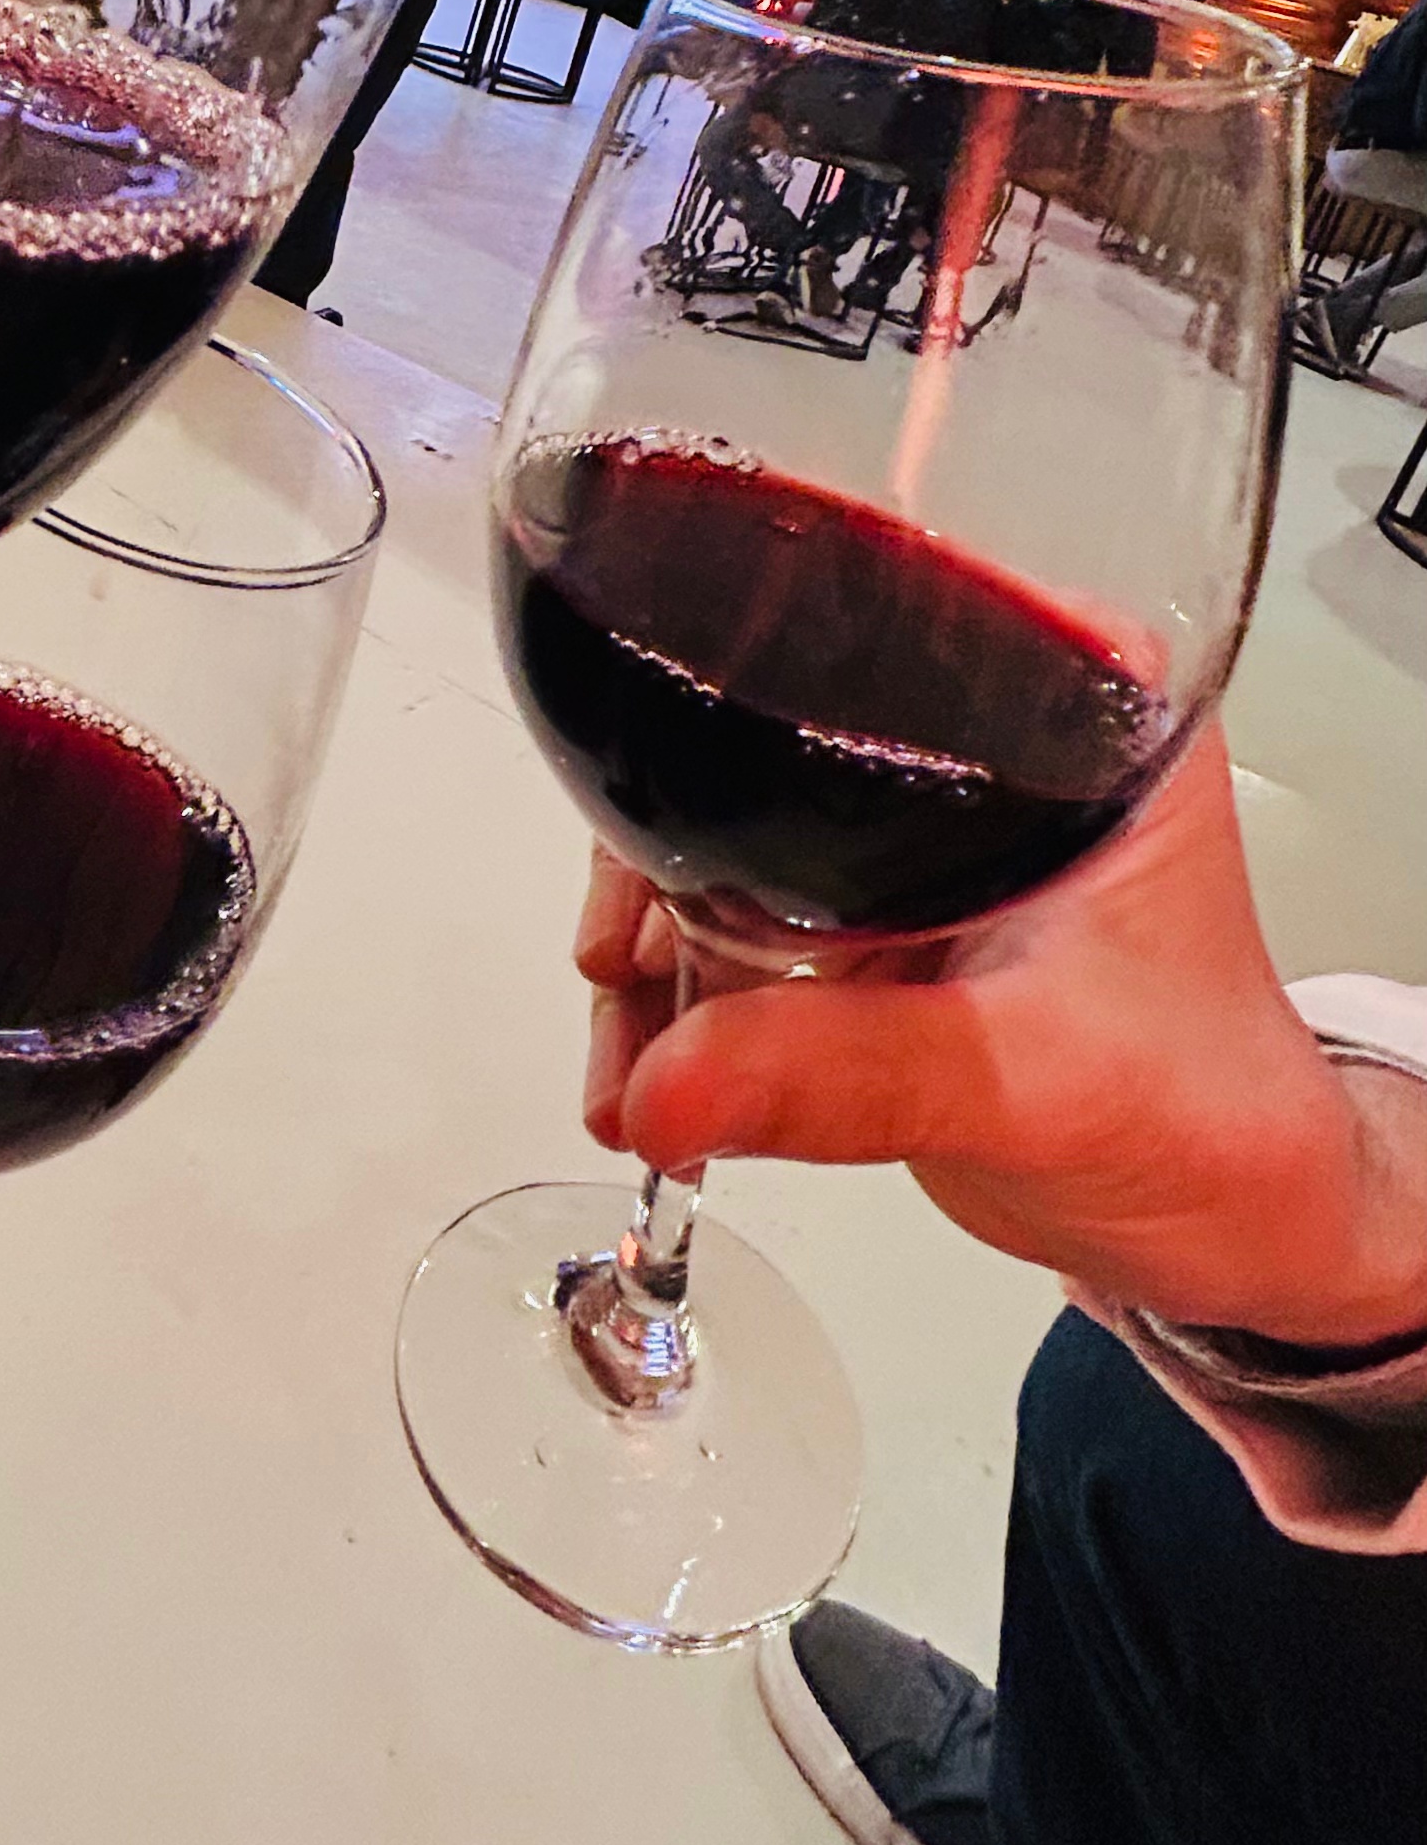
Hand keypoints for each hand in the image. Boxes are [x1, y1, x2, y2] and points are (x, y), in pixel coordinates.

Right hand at [576, 735, 1426, 1347]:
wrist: (1223, 1227)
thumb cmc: (1211, 1113)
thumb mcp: (1039, 1080)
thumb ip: (855, 1073)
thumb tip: (673, 1076)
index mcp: (1077, 710)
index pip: (882, 617)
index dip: (748, 671)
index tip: (655, 765)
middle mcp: (989, 748)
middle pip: (766, 728)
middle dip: (664, 844)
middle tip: (622, 951)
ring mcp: (920, 837)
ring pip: (726, 834)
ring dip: (654, 941)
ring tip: (632, 1048)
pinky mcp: (870, 921)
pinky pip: (732, 925)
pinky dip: (675, 997)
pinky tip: (652, 1072)